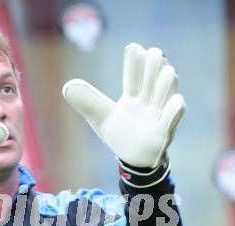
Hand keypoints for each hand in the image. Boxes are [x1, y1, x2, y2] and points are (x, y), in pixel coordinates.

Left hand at [62, 43, 184, 168]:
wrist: (134, 159)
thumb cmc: (121, 134)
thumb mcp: (101, 117)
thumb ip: (87, 102)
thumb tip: (67, 86)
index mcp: (133, 98)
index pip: (133, 78)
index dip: (134, 64)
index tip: (133, 47)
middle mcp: (148, 104)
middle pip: (152, 83)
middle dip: (154, 68)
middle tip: (155, 52)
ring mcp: (157, 118)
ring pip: (165, 98)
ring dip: (166, 86)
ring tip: (168, 70)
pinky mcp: (163, 135)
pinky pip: (171, 122)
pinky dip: (174, 112)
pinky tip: (177, 101)